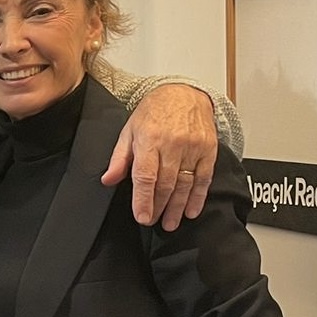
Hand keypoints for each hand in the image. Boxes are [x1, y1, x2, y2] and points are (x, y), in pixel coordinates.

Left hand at [102, 83, 217, 230]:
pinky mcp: (209, 150)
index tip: (142, 217)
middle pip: (166, 183)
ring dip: (177, 207)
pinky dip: (198, 197)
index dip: (143, 199)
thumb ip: (119, 158)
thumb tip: (108, 180)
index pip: (146, 175)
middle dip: (159, 207)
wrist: (184, 93)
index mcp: (150, 140)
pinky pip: (204, 178)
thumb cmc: (154, 113)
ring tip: (170, 223)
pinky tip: (191, 210)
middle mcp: (173, 144)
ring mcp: (193, 147)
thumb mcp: (129, 131)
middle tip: (153, 222)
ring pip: (185, 184)